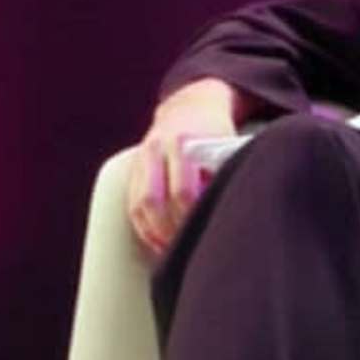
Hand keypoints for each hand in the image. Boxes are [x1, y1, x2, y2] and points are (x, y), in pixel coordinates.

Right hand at [128, 80, 248, 254]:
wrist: (192, 106)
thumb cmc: (218, 134)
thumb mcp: (227, 146)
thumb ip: (226, 176)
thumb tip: (228, 217)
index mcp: (184, 142)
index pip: (183, 192)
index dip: (192, 219)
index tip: (205, 237)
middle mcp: (158, 147)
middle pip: (156, 201)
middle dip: (170, 231)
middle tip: (187, 251)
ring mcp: (142, 157)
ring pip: (140, 204)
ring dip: (153, 233)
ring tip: (170, 254)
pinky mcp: (133, 167)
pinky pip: (131, 204)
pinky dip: (143, 227)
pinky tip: (157, 243)